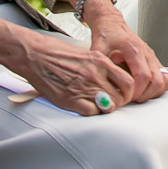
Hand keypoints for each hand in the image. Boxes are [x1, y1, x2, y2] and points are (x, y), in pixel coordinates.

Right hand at [12, 27, 136, 115]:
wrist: (39, 57)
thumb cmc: (61, 55)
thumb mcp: (88, 55)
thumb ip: (102, 68)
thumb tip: (114, 81)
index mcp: (101, 61)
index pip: (128, 81)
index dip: (128, 91)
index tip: (125, 94)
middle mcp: (95, 74)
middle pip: (121, 96)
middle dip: (119, 102)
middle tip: (114, 103)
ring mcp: (84, 87)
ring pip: (108, 105)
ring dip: (106, 108)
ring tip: (101, 106)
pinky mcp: (71, 99)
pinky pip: (91, 112)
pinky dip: (92, 113)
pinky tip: (88, 108)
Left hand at [85, 0, 167, 103]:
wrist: (112, 24)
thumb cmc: (106, 35)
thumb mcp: (97, 50)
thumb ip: (98, 67)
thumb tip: (96, 86)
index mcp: (134, 49)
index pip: (143, 76)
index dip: (136, 91)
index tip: (126, 98)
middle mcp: (146, 52)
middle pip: (157, 80)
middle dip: (145, 95)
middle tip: (132, 99)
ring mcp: (151, 56)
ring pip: (164, 78)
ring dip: (154, 91)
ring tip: (139, 96)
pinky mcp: (153, 59)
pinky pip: (165, 74)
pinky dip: (161, 84)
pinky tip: (149, 90)